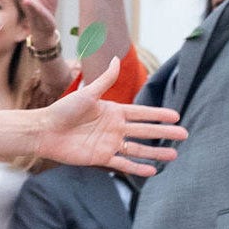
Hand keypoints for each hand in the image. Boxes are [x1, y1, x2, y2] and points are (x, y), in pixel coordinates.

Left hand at [31, 77, 183, 177]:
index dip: (158, 115)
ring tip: (173, 156)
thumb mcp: (87, 93)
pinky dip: (136, 168)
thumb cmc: (63, 109)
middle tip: (183, 135)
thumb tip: (116, 58)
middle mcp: (114, 128)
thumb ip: (105, 80)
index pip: (142, 113)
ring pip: (137, 149)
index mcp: (113, 111)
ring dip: (155, 153)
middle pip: (145, 132)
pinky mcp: (100, 158)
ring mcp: (108, 144)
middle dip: (164, 133)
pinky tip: (152, 170)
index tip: (176, 116)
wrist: (44, 130)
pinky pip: (122, 163)